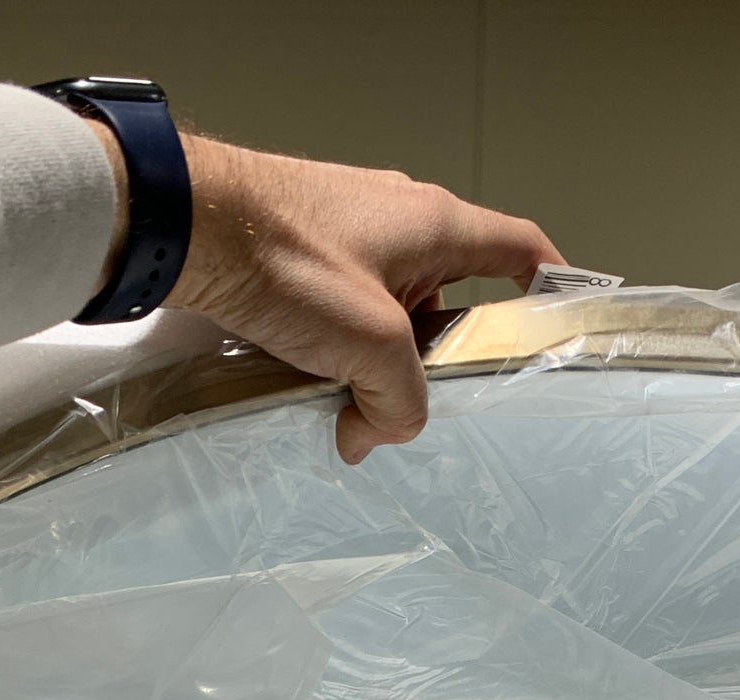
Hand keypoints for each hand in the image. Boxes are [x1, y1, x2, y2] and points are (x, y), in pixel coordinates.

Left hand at [92, 128, 562, 462]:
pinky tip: (312, 389)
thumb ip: (398, 401)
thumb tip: (375, 435)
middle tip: (426, 406)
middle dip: (440, 362)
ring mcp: (347, 238)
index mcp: (435, 225)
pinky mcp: (302, 257)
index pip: (520, 247)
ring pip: (390, 319)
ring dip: (378, 367)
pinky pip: (342, 317)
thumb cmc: (282, 254)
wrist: (183, 227)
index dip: (549, 286)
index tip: (556, 326)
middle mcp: (397, 223)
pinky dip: (337, 356)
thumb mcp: (370, 344)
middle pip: (450, 302)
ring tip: (354, 405)